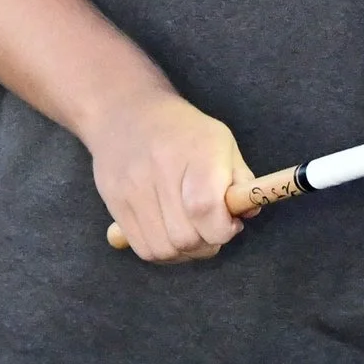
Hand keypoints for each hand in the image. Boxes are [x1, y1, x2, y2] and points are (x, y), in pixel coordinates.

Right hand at [87, 90, 254, 263]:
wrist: (125, 111)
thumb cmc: (183, 129)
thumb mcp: (221, 141)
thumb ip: (241, 179)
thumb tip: (249, 212)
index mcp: (195, 151)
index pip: (205, 208)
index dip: (223, 228)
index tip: (231, 223)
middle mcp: (159, 170)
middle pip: (186, 237)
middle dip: (208, 243)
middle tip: (213, 229)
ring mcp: (132, 190)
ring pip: (164, 250)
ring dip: (185, 252)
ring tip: (192, 233)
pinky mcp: (115, 204)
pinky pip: (144, 249)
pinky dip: (163, 252)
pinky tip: (171, 235)